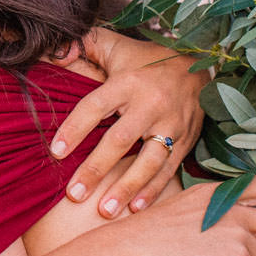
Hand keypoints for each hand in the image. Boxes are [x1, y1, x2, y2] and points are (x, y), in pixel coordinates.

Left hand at [53, 29, 203, 217]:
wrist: (200, 66)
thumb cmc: (147, 60)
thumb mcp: (117, 45)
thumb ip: (84, 45)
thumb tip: (55, 52)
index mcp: (129, 82)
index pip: (96, 106)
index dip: (75, 129)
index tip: (55, 152)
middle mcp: (152, 104)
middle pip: (120, 140)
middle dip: (96, 168)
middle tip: (74, 193)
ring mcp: (173, 124)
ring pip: (148, 160)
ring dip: (127, 187)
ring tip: (104, 210)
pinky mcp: (188, 140)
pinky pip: (170, 168)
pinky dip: (154, 190)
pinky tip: (136, 208)